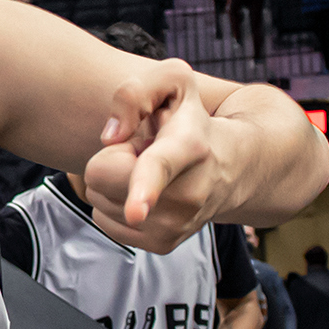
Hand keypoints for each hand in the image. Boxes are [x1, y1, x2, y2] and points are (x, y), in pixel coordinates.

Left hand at [78, 58, 217, 251]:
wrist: (229, 166)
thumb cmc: (189, 119)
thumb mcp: (172, 84)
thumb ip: (135, 93)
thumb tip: (110, 137)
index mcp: (188, 147)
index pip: (158, 166)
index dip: (144, 189)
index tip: (136, 212)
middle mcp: (188, 193)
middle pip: (100, 176)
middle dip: (112, 157)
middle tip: (146, 149)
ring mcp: (176, 225)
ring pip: (98, 200)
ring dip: (117, 181)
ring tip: (152, 170)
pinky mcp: (162, 244)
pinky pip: (102, 220)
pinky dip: (116, 203)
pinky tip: (150, 193)